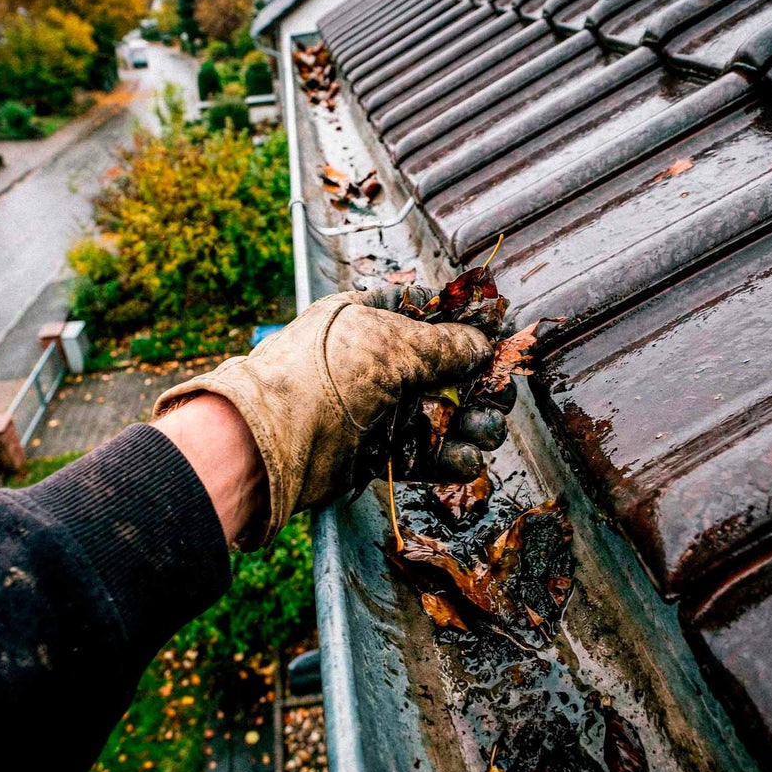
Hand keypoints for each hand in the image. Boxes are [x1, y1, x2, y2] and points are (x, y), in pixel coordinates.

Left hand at [153, 287, 493, 548]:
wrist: (270, 441)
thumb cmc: (325, 374)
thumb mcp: (392, 345)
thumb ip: (445, 345)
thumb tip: (482, 343)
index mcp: (367, 317)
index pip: (427, 311)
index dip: (466, 320)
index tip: (500, 332)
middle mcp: (371, 360)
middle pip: (440, 368)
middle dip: (477, 381)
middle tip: (502, 394)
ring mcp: (370, 408)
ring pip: (434, 413)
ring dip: (468, 423)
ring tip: (488, 432)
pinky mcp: (369, 452)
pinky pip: (418, 452)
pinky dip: (445, 458)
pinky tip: (467, 460)